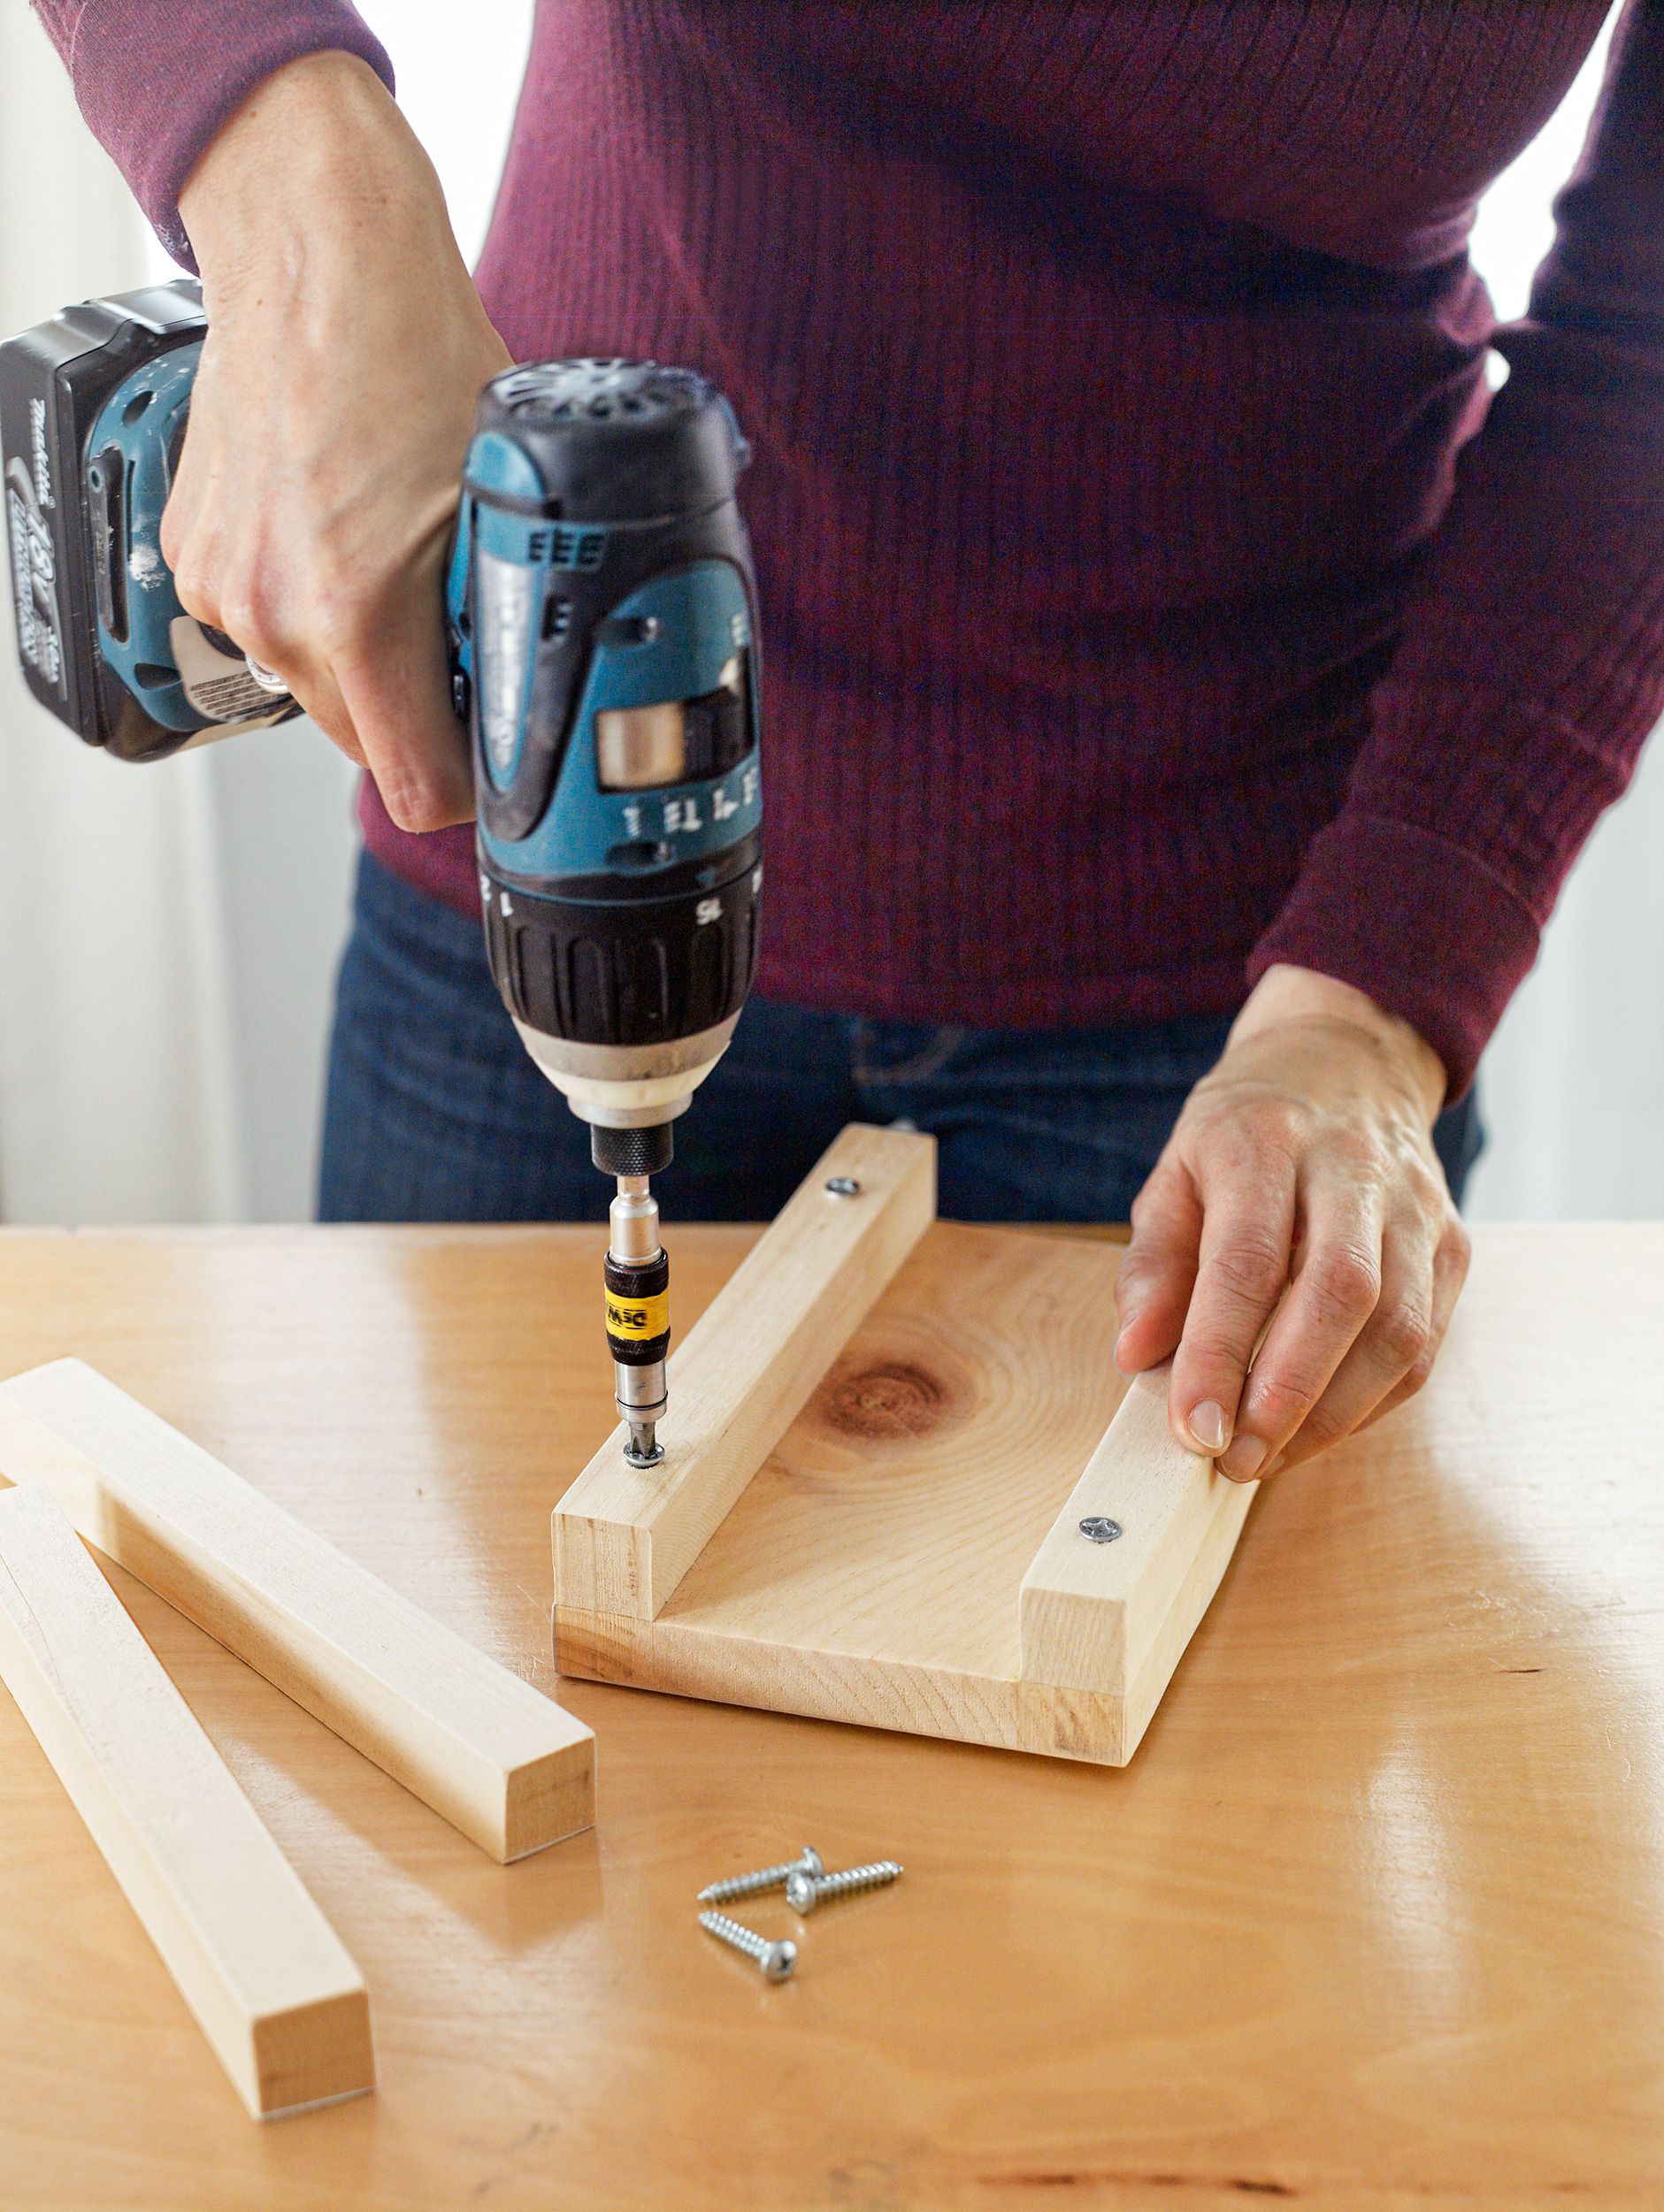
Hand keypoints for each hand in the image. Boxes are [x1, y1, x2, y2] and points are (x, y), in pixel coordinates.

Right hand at [162, 52, 511, 828]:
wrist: (313, 248)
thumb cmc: (413, 347)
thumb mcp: (506, 495)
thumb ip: (508, 609)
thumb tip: (538, 685)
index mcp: (355, 613)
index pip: (415, 785)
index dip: (472, 784)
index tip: (501, 757)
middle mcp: (273, 615)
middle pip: (366, 744)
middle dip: (424, 714)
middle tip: (469, 647)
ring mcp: (220, 588)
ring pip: (317, 687)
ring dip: (368, 659)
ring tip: (402, 568)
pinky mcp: (193, 557)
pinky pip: (270, 628)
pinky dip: (313, 607)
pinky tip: (346, 534)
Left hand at [1114, 964, 1470, 1479]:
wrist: (1346, 1063)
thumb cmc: (1246, 1131)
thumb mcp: (1175, 1171)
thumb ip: (1152, 1263)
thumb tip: (1137, 1354)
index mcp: (1265, 1142)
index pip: (1247, 1261)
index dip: (1219, 1353)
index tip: (1192, 1427)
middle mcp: (1352, 1169)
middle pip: (1339, 1294)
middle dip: (1287, 1394)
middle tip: (1236, 1458)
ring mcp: (1415, 1207)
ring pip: (1398, 1327)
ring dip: (1334, 1412)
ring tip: (1271, 1455)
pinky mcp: (1453, 1243)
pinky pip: (1425, 1341)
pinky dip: (1373, 1399)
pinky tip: (1321, 1425)